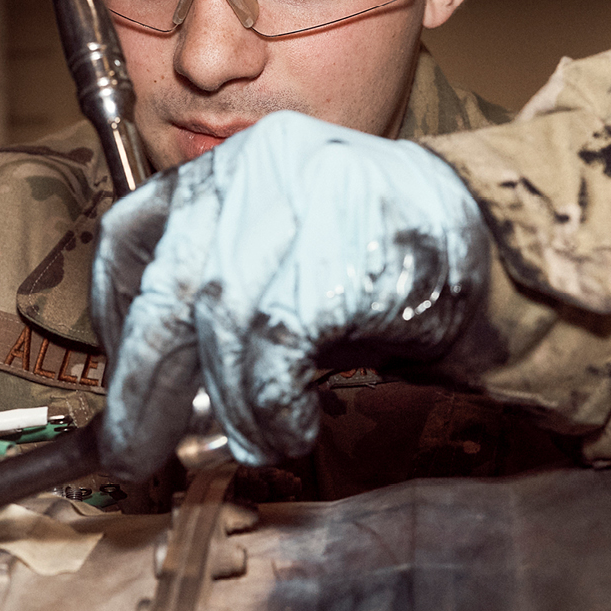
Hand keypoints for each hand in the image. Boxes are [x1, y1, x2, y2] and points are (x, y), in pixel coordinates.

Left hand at [91, 111, 490, 480]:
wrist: (498, 248)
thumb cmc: (383, 265)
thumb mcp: (289, 260)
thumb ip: (220, 309)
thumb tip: (155, 401)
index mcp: (237, 161)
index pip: (133, 228)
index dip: (111, 309)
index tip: (116, 366)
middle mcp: (259, 168)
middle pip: (170, 290)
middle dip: (144, 386)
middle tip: (134, 449)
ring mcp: (302, 204)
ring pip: (223, 326)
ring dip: (231, 407)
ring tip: (254, 441)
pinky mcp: (339, 254)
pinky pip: (276, 351)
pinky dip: (273, 408)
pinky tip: (291, 427)